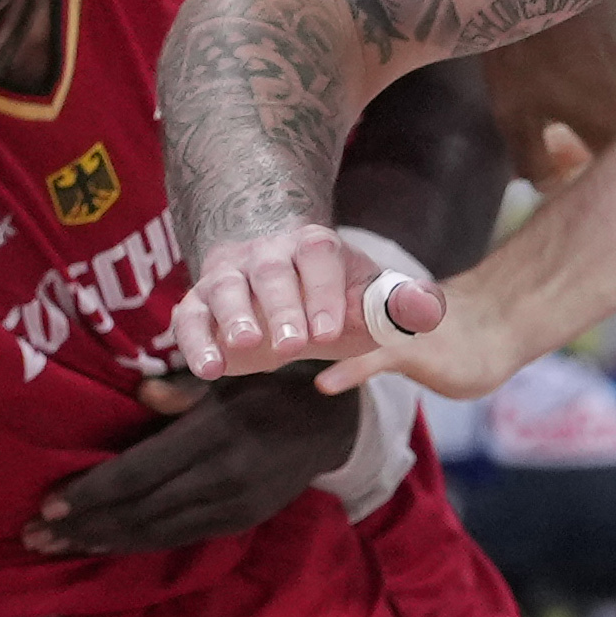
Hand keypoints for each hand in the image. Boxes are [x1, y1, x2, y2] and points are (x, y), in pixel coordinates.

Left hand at [28, 367, 350, 553]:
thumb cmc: (270, 380)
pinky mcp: (240, 521)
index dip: (92, 493)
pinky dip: (137, 542)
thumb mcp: (234, 370)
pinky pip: (178, 537)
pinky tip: (104, 542)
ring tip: (56, 545)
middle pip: (140, 511)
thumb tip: (143, 393)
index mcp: (215, 434)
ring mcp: (234, 506)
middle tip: (34, 536)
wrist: (333, 421)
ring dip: (102, 541)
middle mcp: (223, 478)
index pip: (140, 473)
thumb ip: (187, 387)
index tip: (49, 503)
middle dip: (84, 527)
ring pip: (156, 532)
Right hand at [171, 223, 438, 378]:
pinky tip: (206, 370)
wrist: (277, 279)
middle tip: (293, 346)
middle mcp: (265, 255)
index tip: (328, 331)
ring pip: (223, 287)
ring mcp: (227, 277)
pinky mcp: (198, 305)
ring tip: (242, 345)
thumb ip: (397, 306)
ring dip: (231, 317)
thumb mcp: (367, 298)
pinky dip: (193, 341)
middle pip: (271, 273)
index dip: (323, 292)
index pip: (318, 258)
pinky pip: (188, 318)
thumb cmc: (331, 294)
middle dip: (281, 307)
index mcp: (312, 246)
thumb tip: (427, 310)